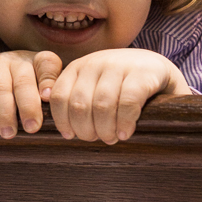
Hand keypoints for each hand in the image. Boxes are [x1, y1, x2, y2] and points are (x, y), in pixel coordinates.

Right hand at [0, 50, 61, 137]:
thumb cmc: (19, 95)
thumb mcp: (37, 94)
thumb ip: (51, 102)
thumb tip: (63, 122)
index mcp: (38, 62)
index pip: (48, 64)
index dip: (48, 80)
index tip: (48, 98)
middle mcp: (18, 59)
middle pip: (24, 81)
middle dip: (28, 106)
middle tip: (32, 127)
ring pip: (1, 88)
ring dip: (5, 113)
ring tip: (8, 133)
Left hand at [49, 48, 191, 144]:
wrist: (158, 68)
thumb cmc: (120, 85)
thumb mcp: (93, 86)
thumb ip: (72, 97)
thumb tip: (44, 115)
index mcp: (78, 67)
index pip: (58, 96)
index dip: (62, 121)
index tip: (70, 136)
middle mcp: (96, 62)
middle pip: (78, 105)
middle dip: (84, 130)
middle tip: (95, 139)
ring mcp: (120, 65)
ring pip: (101, 105)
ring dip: (104, 129)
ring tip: (111, 137)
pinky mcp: (143, 74)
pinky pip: (127, 102)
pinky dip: (124, 122)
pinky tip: (125, 132)